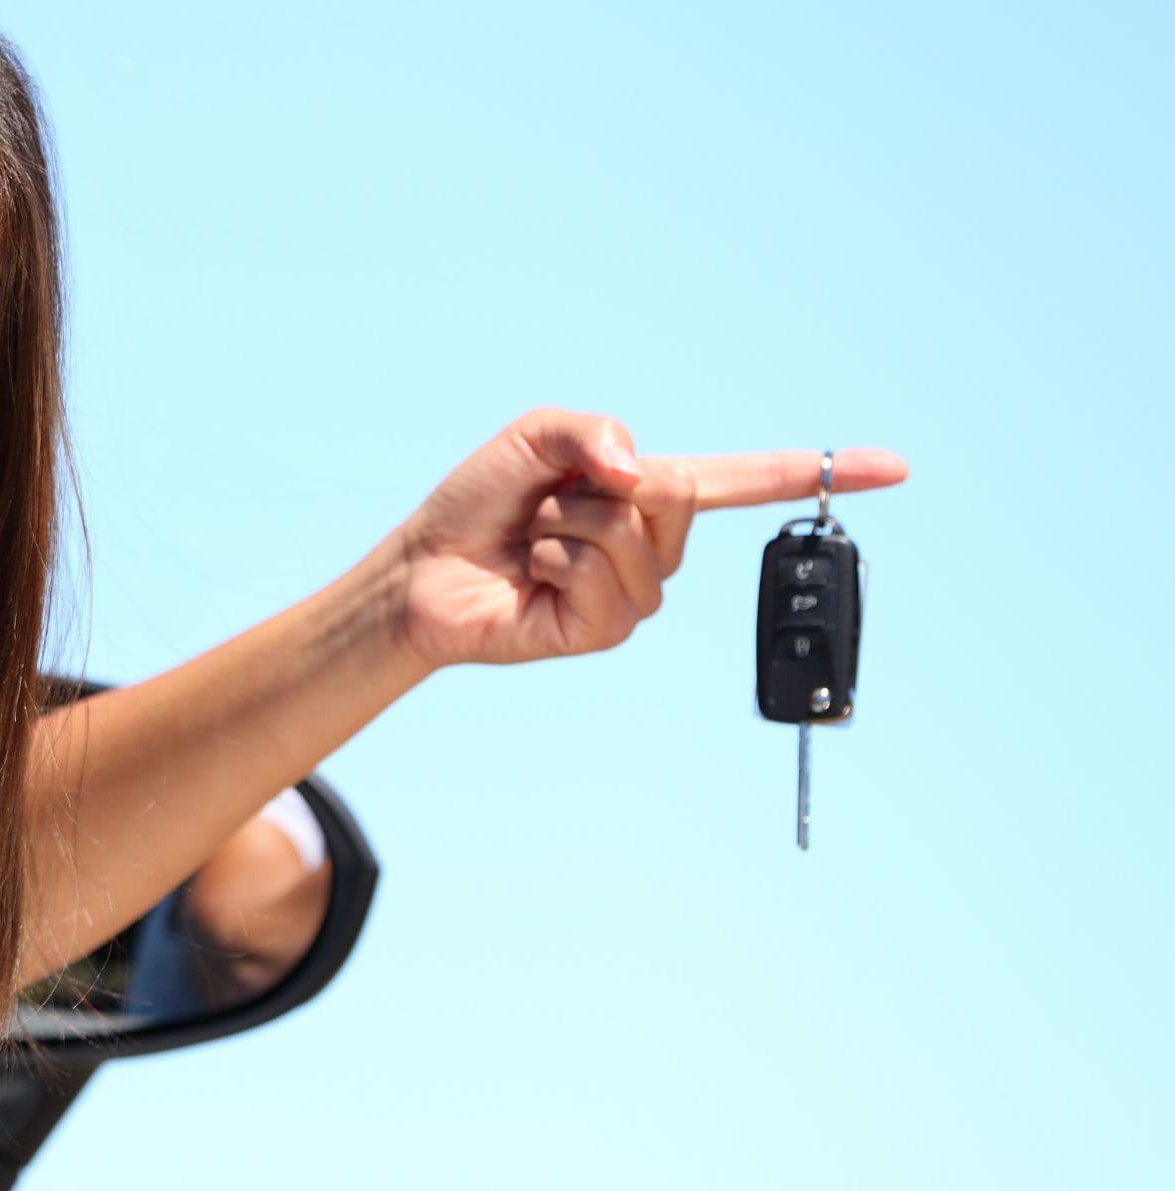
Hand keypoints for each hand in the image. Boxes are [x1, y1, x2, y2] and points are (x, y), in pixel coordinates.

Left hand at [392, 407, 908, 669]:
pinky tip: (534, 575)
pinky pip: (601, 576)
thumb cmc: (481, 502)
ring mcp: (634, 593)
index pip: (747, 481)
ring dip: (567, 522)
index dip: (818, 472)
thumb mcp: (535, 436)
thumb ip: (594, 431)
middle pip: (679, 493)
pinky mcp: (605, 629)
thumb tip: (640, 477)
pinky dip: (556, 560)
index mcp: (651, 492)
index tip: (894, 467)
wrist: (426, 569)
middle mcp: (655, 545)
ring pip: (632, 534)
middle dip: (602, 483)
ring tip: (536, 539)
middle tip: (550, 501)